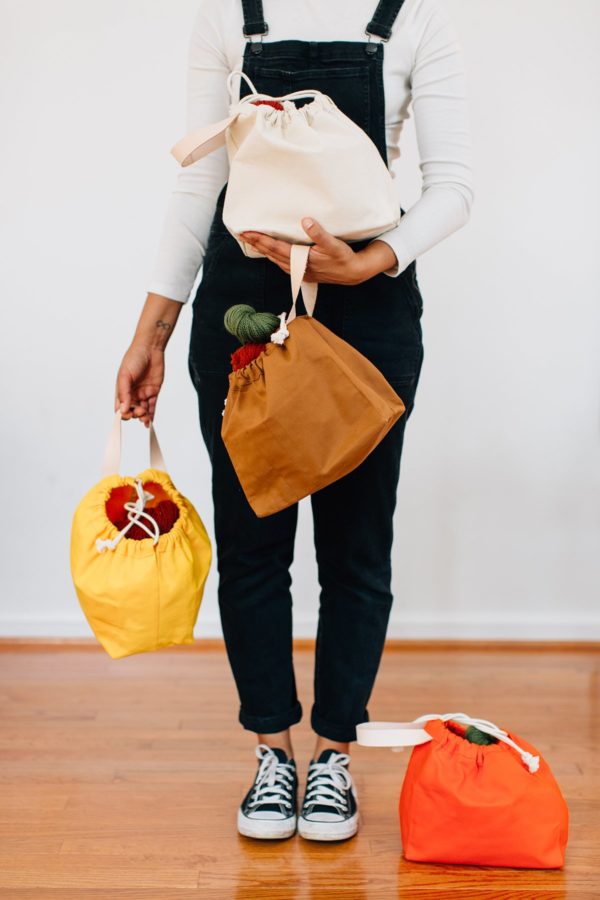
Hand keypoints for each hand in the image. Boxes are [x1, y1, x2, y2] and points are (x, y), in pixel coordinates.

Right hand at [114, 344, 164, 428]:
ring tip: (146, 418)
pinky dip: (152, 414)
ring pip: (142, 410)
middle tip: (140, 411)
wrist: (150, 349)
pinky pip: (152, 406)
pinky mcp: (153, 392)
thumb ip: (124, 393)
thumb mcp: (125, 375)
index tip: (127, 415)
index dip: (123, 413)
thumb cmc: (134, 358)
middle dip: (135, 414)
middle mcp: (132, 393)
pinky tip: (151, 421)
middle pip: (132, 410)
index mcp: (122, 389)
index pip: (120, 407)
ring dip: (143, 416)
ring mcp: (143, 393)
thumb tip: (123, 409)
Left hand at [240, 218, 397, 284]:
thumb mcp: (333, 244)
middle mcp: (297, 267)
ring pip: (275, 260)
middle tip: (242, 234)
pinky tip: (271, 253)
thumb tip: (305, 221)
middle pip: (271, 254)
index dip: (260, 240)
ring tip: (252, 242)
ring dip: (263, 251)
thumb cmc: (343, 258)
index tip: (247, 233)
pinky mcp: (303, 272)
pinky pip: (283, 264)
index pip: (275, 248)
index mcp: (301, 259)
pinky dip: (273, 257)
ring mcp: (299, 272)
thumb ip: (319, 233)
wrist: (353, 273)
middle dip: (256, 244)